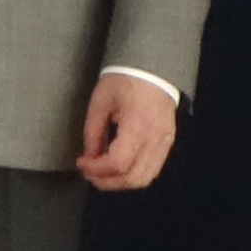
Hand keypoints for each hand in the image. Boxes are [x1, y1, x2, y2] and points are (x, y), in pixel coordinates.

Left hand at [76, 74, 175, 189]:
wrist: (152, 69)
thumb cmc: (126, 80)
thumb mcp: (101, 101)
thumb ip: (93, 132)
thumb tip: (90, 156)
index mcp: (137, 125)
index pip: (118, 162)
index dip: (96, 169)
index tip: (82, 163)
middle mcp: (155, 138)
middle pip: (133, 178)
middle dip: (107, 181)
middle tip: (90, 173)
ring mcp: (165, 142)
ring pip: (145, 178)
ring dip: (121, 181)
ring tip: (103, 173)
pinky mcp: (168, 142)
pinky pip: (153, 168)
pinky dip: (134, 174)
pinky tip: (120, 166)